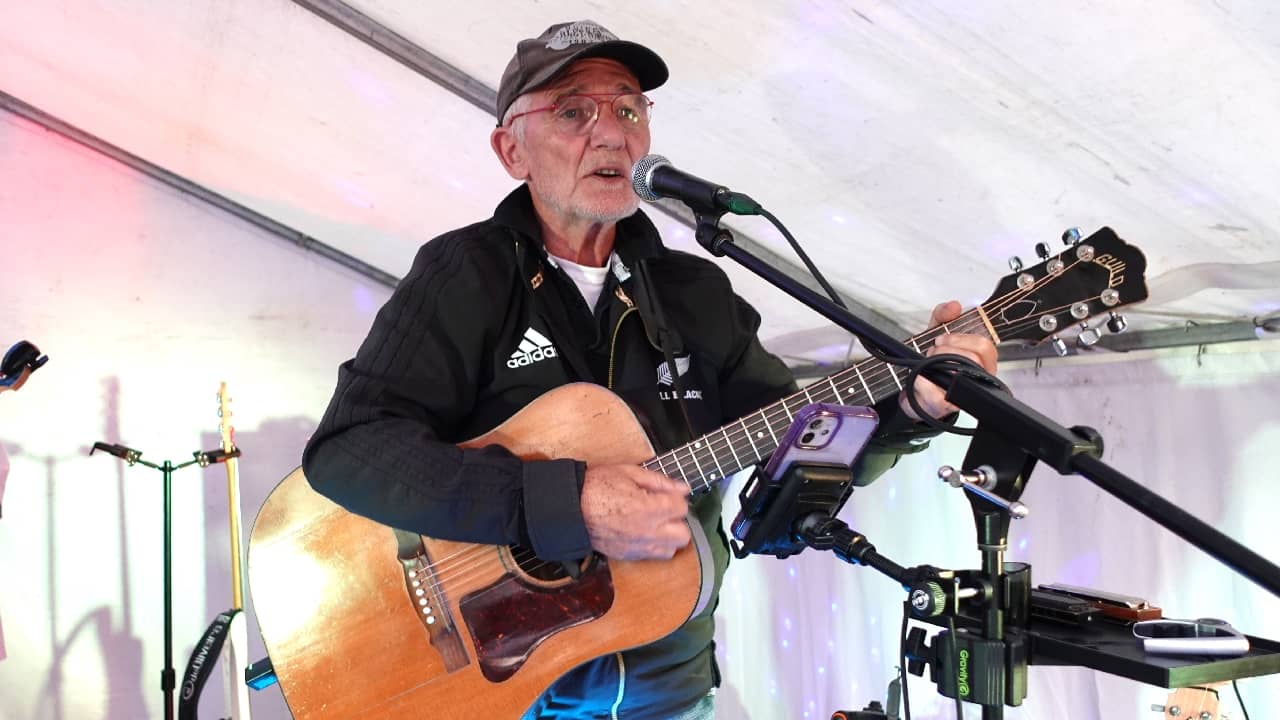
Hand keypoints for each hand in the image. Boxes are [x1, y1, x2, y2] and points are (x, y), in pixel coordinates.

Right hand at [580, 464, 691, 559]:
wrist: (570, 508)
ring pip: (670, 550)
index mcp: (647, 508)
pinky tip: (642, 532)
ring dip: (668, 536)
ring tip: (655, 523)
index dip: (676, 498)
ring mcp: (636, 546)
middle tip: (665, 511)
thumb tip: (682, 488)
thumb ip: (659, 481)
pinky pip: (651, 556)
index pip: (682, 508)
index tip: (667, 495)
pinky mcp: (627, 555)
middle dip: (678, 521)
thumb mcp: (629, 472)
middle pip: (683, 535)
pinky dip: (652, 545)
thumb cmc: (595, 486)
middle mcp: (645, 531)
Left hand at [899, 300, 998, 421]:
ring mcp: (965, 394)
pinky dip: (923, 382)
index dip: (962, 338)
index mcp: (981, 359)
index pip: (986, 346)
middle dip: (948, 350)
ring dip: (937, 362)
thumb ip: (943, 316)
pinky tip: (919, 378)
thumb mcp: (936, 334)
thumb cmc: (932, 363)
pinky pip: (938, 395)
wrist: (916, 392)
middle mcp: (978, 377)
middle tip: (933, 350)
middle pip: (975, 358)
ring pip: (960, 374)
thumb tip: (954, 306)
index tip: (942, 338)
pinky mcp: (947, 408)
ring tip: (927, 362)